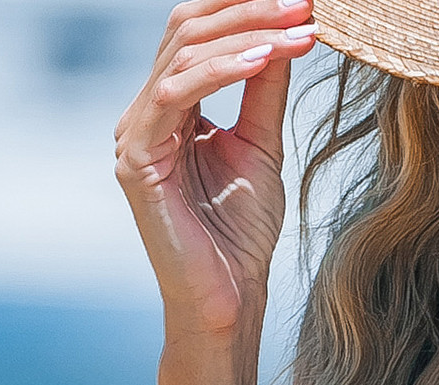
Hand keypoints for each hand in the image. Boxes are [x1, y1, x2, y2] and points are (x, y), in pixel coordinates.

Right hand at [115, 0, 318, 336]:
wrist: (227, 300)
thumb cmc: (240, 235)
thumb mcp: (261, 146)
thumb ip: (264, 88)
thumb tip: (285, 29)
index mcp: (170, 106)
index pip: (199, 32)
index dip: (243, 6)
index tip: (300, 1)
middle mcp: (145, 112)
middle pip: (188, 29)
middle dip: (249, 9)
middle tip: (303, 3)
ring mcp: (135, 133)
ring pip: (184, 53)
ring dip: (245, 33)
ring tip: (297, 28)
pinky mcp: (136, 160)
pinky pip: (176, 94)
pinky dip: (222, 70)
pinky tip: (264, 58)